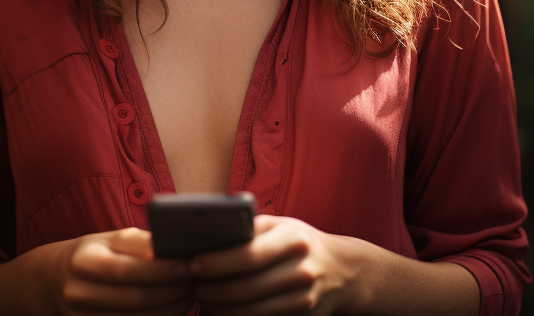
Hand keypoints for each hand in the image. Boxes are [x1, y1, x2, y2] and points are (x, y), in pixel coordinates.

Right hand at [43, 227, 193, 315]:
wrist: (54, 280)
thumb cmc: (93, 254)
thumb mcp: (109, 239)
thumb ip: (140, 242)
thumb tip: (176, 247)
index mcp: (84, 260)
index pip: (127, 269)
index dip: (161, 271)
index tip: (188, 266)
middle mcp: (80, 291)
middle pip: (135, 299)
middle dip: (172, 292)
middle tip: (194, 283)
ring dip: (170, 310)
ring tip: (188, 296)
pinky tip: (172, 310)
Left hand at [188, 215, 363, 315]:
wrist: (344, 271)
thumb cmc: (299, 243)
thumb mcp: (281, 226)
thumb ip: (249, 229)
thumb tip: (204, 235)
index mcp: (293, 240)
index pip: (247, 255)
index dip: (214, 263)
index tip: (189, 264)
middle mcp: (301, 272)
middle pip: (243, 289)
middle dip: (208, 290)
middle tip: (190, 284)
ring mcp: (303, 301)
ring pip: (247, 312)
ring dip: (217, 307)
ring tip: (201, 296)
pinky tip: (221, 309)